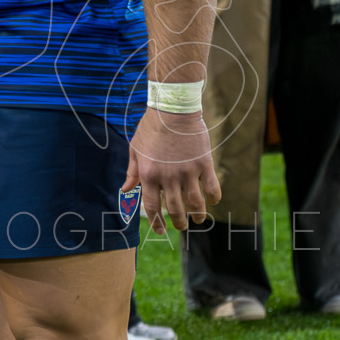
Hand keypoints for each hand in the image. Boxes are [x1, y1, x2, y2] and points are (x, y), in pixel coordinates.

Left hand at [124, 110, 219, 233]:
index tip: (162, 231)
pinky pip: (212, 187)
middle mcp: (168, 177)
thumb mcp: (135, 148)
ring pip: (195, 203)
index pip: (152, 207)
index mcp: (149, 175)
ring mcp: (187, 172)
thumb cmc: (151, 127)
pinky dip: (214, 197)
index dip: (157, 222)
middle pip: (175, 209)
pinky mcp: (204, 164)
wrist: (173, 109)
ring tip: (199, 220)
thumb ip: (132, 172)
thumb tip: (125, 190)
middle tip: (182, 227)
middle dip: (179, 223)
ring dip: (198, 215)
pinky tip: (213, 201)